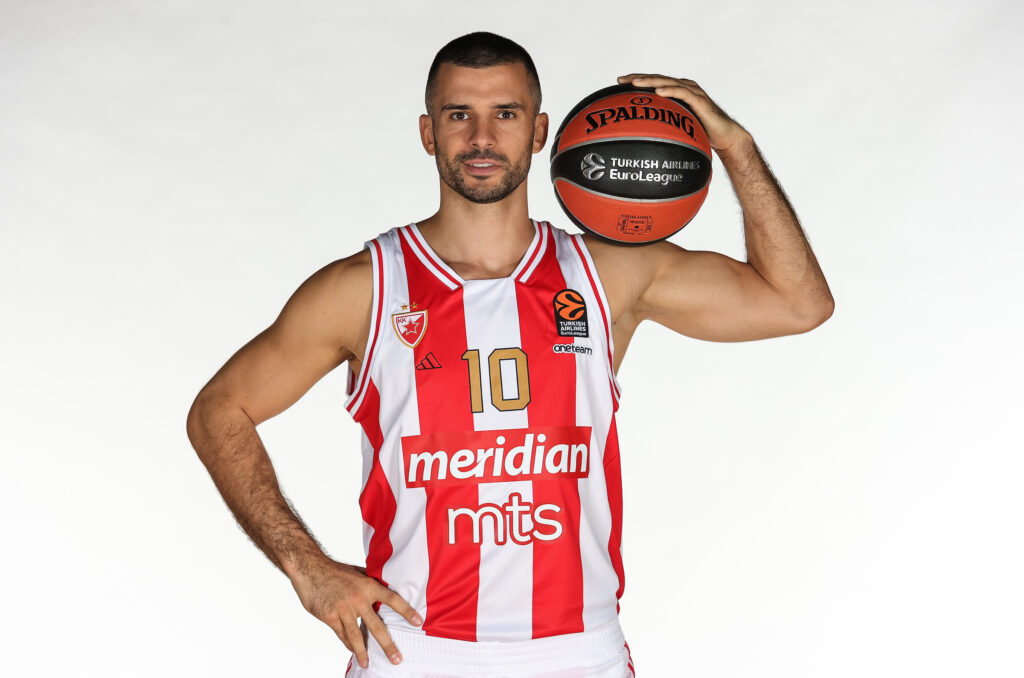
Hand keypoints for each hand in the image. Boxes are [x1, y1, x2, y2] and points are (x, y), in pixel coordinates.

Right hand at [289, 558, 421, 668]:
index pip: (392, 599)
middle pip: (376, 626)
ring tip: (368, 664)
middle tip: (396, 659)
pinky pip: (341, 634)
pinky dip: (348, 644)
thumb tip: (385, 583)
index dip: (406, 611)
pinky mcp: (330, 617)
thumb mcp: (356, 571)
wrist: (310, 569)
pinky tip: (353, 651)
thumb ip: (370, 581)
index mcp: (368, 586)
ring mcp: (343, 609)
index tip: (418, 622)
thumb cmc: (334, 570)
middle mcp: (358, 599)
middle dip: (387, 645)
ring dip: (363, 652)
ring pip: (356, 636)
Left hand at [617, 74, 750, 153]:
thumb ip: (662, 125)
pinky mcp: (700, 100)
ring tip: (635, 83)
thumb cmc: (700, 132)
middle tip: (621, 80)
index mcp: (676, 92)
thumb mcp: (677, 127)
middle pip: (657, 79)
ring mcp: (692, 92)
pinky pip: (683, 93)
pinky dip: (670, 90)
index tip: (619, 82)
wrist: (724, 136)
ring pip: (668, 83)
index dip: (636, 80)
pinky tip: (658, 91)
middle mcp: (684, 88)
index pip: (653, 83)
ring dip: (650, 82)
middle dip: (638, 78)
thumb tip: (640, 138)